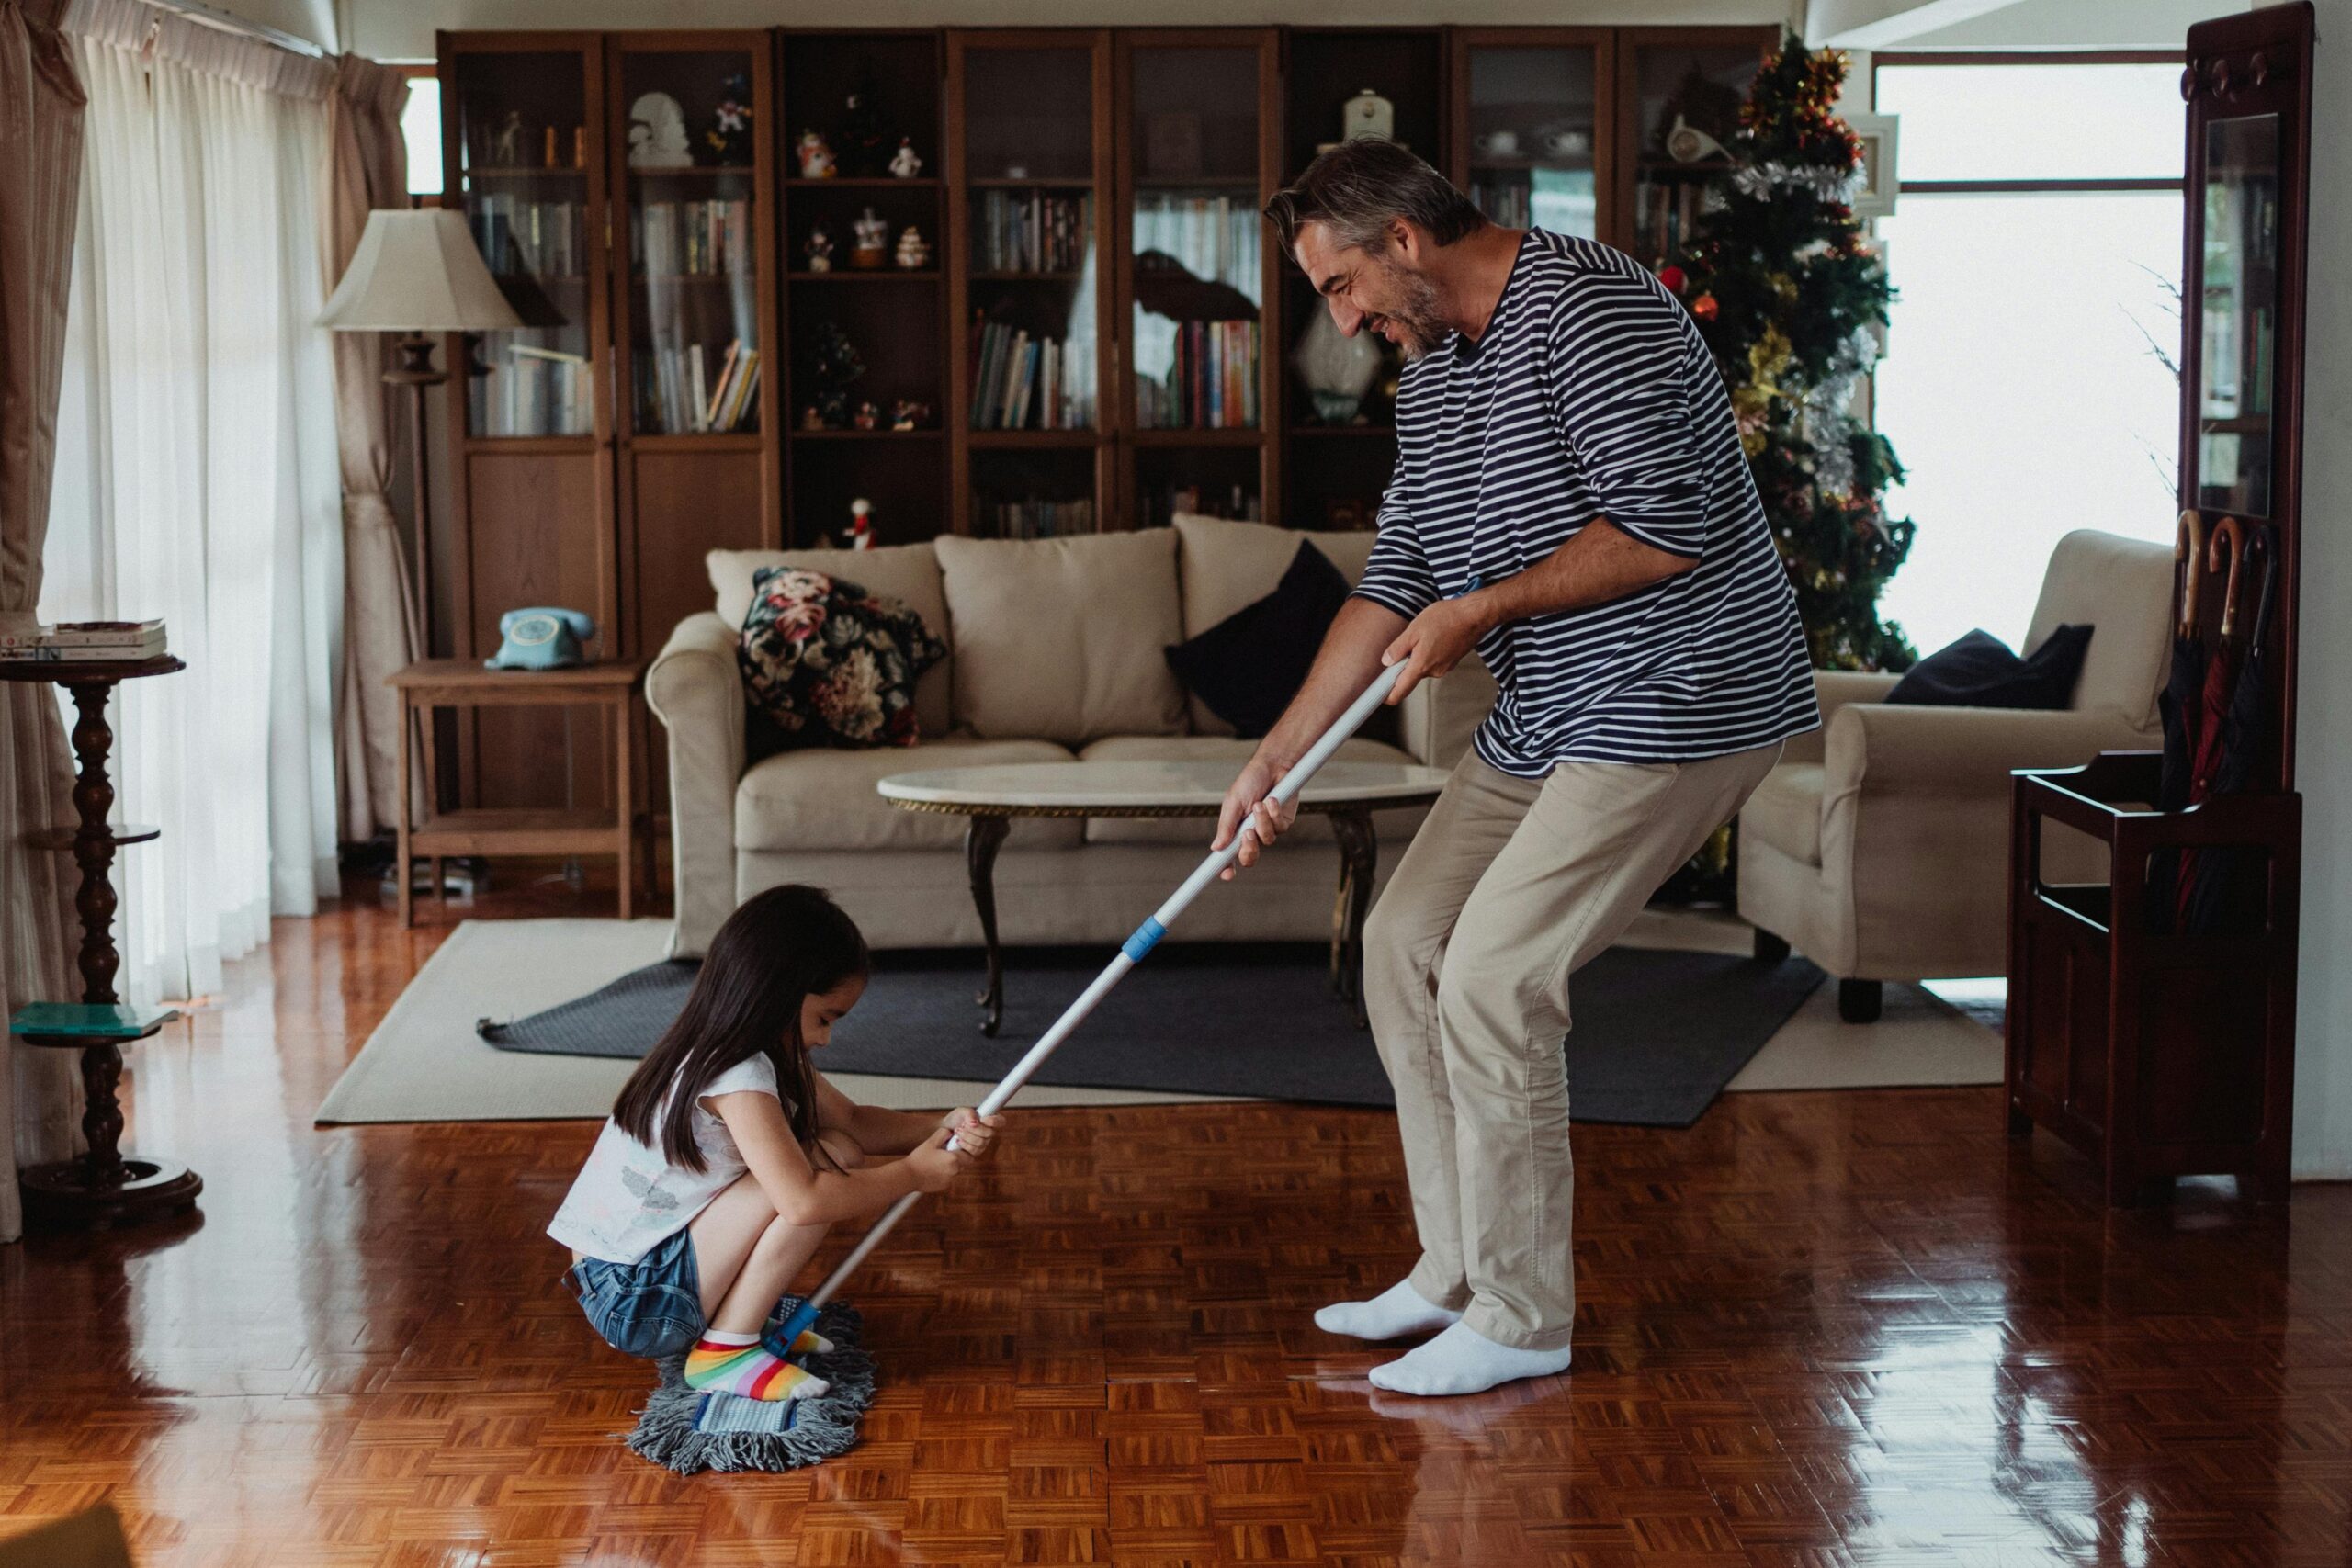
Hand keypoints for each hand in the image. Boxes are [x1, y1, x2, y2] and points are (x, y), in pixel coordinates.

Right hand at [905, 1125, 969, 1192]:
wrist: (908, 1176)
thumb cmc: (919, 1158)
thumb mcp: (931, 1141)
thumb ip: (944, 1134)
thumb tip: (951, 1132)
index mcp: (954, 1159)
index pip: (969, 1156)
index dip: (964, 1151)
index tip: (955, 1148)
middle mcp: (954, 1171)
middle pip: (964, 1164)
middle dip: (958, 1159)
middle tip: (945, 1154)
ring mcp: (950, 1180)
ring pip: (956, 1171)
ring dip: (950, 1166)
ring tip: (936, 1161)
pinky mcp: (944, 1186)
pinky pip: (949, 1178)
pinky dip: (944, 1174)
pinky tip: (932, 1170)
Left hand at [944, 1108, 1003, 1158]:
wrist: (944, 1130)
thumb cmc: (955, 1120)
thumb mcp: (961, 1112)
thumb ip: (969, 1113)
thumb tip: (974, 1122)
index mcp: (988, 1121)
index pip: (1000, 1121)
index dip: (994, 1121)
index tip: (982, 1119)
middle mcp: (988, 1133)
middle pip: (990, 1133)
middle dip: (975, 1129)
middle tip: (964, 1124)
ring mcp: (982, 1144)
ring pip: (981, 1142)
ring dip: (967, 1135)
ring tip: (958, 1130)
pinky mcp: (975, 1153)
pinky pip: (974, 1150)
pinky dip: (964, 1144)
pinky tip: (958, 1140)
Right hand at [1212, 752, 1297, 880]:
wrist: (1273, 766)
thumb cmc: (1250, 781)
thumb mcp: (1233, 802)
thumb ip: (1226, 826)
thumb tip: (1216, 848)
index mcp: (1234, 830)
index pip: (1227, 855)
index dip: (1225, 868)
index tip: (1225, 875)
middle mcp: (1250, 833)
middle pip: (1249, 858)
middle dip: (1248, 849)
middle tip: (1247, 834)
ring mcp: (1268, 829)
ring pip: (1267, 841)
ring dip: (1262, 823)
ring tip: (1259, 804)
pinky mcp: (1284, 823)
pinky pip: (1280, 829)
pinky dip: (1274, 814)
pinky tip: (1272, 799)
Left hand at [1382, 594, 1492, 704]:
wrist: (1474, 615)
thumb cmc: (1446, 618)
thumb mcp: (1414, 629)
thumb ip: (1398, 648)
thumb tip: (1387, 661)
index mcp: (1422, 665)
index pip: (1400, 692)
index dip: (1387, 696)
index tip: (1379, 694)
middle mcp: (1434, 672)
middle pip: (1411, 677)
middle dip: (1404, 664)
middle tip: (1405, 643)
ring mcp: (1444, 668)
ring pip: (1423, 667)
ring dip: (1418, 656)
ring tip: (1425, 634)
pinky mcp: (1451, 662)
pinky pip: (1433, 662)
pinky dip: (1429, 653)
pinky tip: (1435, 636)